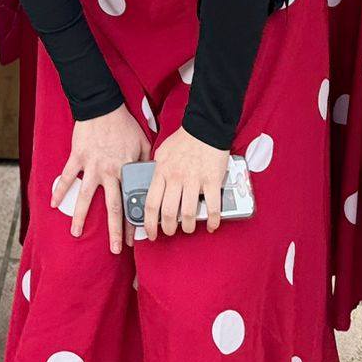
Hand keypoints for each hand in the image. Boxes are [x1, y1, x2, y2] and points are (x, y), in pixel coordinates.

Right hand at [51, 104, 146, 253]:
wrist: (103, 106)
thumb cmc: (124, 124)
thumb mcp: (144, 143)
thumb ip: (147, 163)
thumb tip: (153, 180)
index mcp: (126, 170)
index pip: (131, 203)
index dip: (132, 223)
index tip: (131, 240)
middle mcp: (110, 172)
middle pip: (112, 207)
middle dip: (113, 231)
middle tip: (114, 249)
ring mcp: (92, 166)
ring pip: (86, 197)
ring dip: (81, 217)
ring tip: (76, 234)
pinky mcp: (78, 157)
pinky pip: (67, 176)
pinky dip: (60, 190)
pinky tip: (54, 204)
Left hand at [141, 125, 230, 240]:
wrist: (205, 127)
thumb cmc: (183, 140)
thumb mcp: (161, 153)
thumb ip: (157, 170)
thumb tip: (153, 185)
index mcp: (161, 171)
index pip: (151, 203)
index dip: (149, 223)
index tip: (150, 233)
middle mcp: (176, 178)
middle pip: (168, 212)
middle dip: (168, 228)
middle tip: (170, 232)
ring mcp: (195, 180)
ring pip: (188, 213)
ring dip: (187, 226)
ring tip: (187, 228)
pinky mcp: (213, 181)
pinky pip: (213, 206)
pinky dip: (212, 220)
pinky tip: (211, 226)